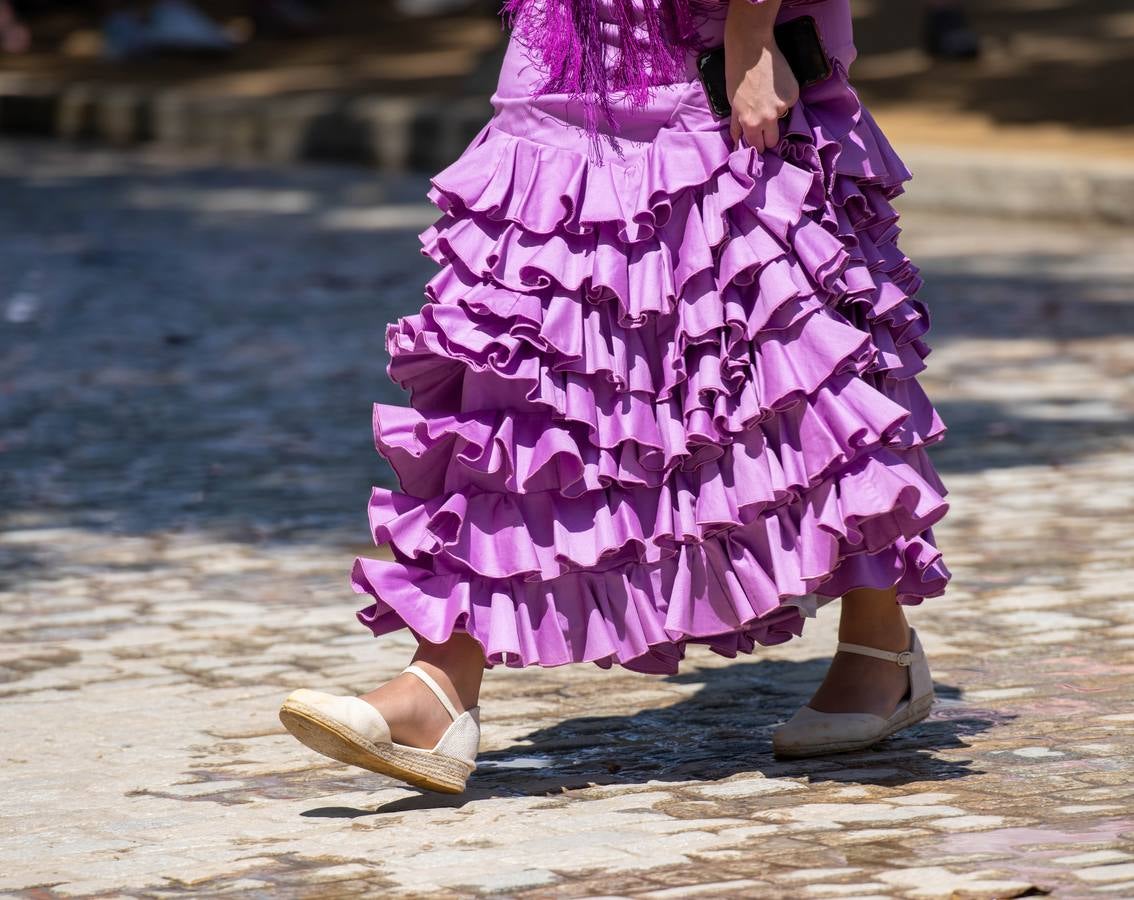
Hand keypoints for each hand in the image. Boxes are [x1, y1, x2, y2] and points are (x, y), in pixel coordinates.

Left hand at [724, 21, 798, 151]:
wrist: (752, 48)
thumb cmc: (736, 75)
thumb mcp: (732, 104)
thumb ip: (737, 125)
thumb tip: (737, 142)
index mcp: (750, 123)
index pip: (758, 146)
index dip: (757, 144)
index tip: (757, 141)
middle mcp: (768, 119)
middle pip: (773, 140)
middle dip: (768, 136)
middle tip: (764, 124)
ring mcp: (783, 106)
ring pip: (782, 120)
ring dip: (776, 114)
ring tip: (767, 96)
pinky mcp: (794, 95)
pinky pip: (789, 104)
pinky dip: (784, 98)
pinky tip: (775, 85)